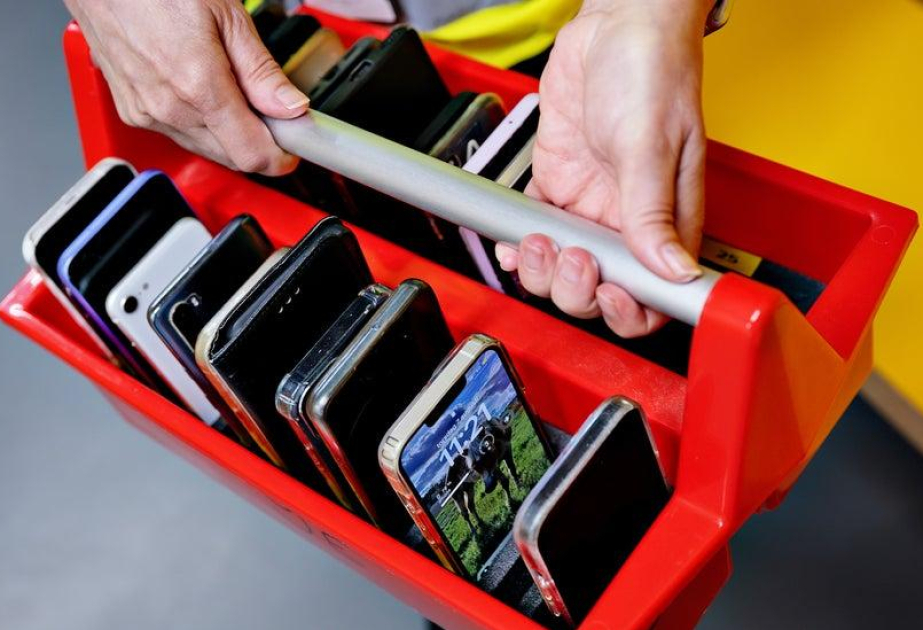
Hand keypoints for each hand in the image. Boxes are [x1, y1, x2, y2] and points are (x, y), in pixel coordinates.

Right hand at [64, 0, 308, 175]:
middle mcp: (169, 108)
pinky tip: (208, 96)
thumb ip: (261, 70)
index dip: (280, 157)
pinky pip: (181, 135)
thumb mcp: (227, 16)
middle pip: (232, 157)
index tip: (294, 146)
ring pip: (208, 150)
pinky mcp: (133, 113)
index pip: (252, 154)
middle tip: (273, 115)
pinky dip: (203, 126)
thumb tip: (291, 108)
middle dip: (259, 143)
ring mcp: (147, 114)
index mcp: (198, 86)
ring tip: (237, 94)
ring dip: (231, 135)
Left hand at [496, 0, 710, 336]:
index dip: (630, 309)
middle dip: (578, 288)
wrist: (614, 25)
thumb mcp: (652, 143)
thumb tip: (672, 269)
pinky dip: (518, 244)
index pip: (654, 292)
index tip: (608, 294)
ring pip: (562, 267)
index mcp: (667, 218)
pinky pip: (534, 230)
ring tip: (539, 243)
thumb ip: (653, 210)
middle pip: (599, 289)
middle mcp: (626, 220)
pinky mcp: (558, 185)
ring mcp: (589, 205)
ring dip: (543, 270)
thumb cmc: (652, 70)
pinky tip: (513, 242)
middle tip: (572, 255)